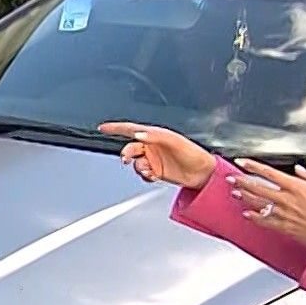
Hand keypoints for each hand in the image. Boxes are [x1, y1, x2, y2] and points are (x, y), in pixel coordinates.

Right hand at [97, 122, 218, 189]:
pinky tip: (152, 176)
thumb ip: (154, 136)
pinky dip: (143, 176)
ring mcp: (153, 159)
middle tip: (127, 159)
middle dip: (126, 153)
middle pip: (130, 148)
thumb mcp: (173, 141)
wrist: (203, 173)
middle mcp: (152, 146)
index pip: (131, 129)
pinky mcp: (156, 171)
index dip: (116, 128)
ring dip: (138, 168)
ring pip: (135, 163)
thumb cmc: (192, 153)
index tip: (102, 128)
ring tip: (148, 171)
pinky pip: (142, 174)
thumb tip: (138, 135)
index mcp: (155, 135)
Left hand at [229, 159, 305, 248]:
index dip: (253, 166)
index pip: (269, 173)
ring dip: (245, 197)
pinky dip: (254, 217)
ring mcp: (284, 214)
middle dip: (242, 181)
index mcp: (296, 186)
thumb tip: (298, 169)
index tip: (242, 162)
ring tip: (235, 192)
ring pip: (258, 203)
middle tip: (231, 178)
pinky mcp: (284, 227)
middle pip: (258, 187)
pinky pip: (265, 221)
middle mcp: (287, 199)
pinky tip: (246, 214)